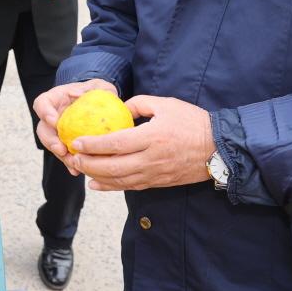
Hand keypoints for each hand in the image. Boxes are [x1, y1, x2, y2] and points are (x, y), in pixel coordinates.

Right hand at [33, 78, 117, 172]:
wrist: (96, 106)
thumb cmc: (96, 93)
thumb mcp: (100, 87)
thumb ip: (103, 89)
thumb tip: (111, 96)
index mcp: (55, 100)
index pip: (42, 104)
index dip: (44, 112)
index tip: (54, 121)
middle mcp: (52, 117)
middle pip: (43, 130)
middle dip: (50, 141)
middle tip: (61, 149)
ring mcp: (57, 133)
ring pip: (53, 146)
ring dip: (61, 156)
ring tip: (73, 164)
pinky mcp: (65, 146)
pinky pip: (65, 157)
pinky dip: (70, 165)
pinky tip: (78, 172)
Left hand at [70, 96, 214, 191]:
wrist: (219, 148)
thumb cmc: (192, 122)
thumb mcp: (166, 104)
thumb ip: (139, 104)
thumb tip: (118, 109)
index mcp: (152, 137)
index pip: (116, 143)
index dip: (93, 145)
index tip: (77, 142)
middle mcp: (151, 159)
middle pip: (113, 167)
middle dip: (88, 163)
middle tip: (72, 157)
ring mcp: (155, 174)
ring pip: (119, 180)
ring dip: (96, 176)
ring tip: (80, 169)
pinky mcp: (158, 182)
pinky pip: (130, 187)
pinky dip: (111, 186)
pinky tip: (97, 183)